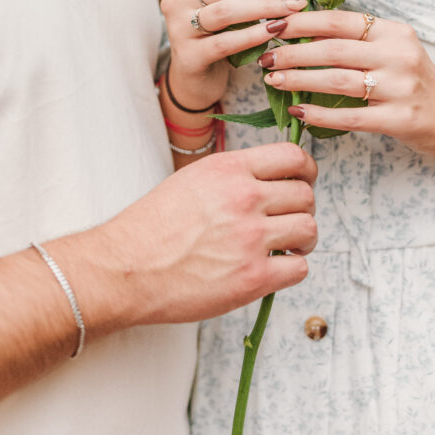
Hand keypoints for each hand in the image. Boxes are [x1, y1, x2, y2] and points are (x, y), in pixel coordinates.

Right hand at [80, 143, 317, 324]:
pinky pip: (300, 268)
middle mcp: (244, 198)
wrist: (125, 268)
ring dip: (302, 238)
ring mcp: (251, 238)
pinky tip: (275, 268)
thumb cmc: (153, 226)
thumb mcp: (194, 179)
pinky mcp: (252, 277)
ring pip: (309, 229)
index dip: (305, 170)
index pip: (293, 157)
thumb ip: (235, 175)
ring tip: (286, 245)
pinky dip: (293, 269)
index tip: (302, 180)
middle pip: (306, 194)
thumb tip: (271, 178)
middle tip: (288, 218)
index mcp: (230, 169)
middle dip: (302, 207)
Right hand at [161, 0, 314, 108]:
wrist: (195, 77)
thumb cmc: (217, 32)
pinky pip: (225, 42)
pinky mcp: (188, 56)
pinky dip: (253, 34)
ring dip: (266, 6)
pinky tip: (277, 30)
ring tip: (295, 5)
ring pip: (227, 11)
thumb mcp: (224, 2)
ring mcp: (178, 28)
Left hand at [258, 9, 434, 156]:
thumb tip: (300, 28)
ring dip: (299, 80)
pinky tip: (298, 112)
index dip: (301, 22)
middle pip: (333, 49)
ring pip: (337, 81)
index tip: (273, 26)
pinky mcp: (400, 119)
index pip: (338, 20)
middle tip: (264, 57)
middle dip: (292, 52)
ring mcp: (401, 87)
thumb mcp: (392, 48)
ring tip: (273, 81)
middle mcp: (398, 55)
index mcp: (393, 31)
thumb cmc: (412, 79)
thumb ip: (356, 39)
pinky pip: (350, 116)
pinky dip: (319, 115)